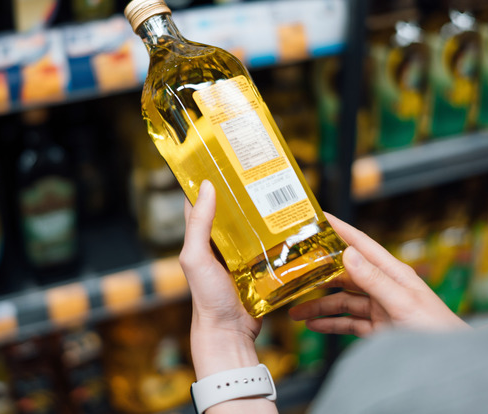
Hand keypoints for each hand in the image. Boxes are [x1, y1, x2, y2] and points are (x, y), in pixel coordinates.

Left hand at [180, 180, 275, 412]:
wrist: (230, 332)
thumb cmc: (207, 297)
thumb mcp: (195, 257)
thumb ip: (199, 225)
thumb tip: (206, 187)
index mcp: (201, 236)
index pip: (203, 200)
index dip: (210, 178)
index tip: (223, 156)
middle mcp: (221, 242)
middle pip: (233, 209)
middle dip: (245, 191)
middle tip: (260, 169)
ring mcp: (242, 253)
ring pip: (255, 224)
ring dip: (265, 211)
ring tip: (280, 189)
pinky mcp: (261, 265)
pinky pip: (271, 244)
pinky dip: (279, 233)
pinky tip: (291, 221)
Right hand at [289, 213, 469, 336]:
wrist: (449, 363)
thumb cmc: (437, 330)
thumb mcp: (402, 303)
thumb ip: (374, 280)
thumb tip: (347, 254)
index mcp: (393, 272)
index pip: (361, 244)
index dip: (339, 229)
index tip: (318, 217)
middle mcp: (384, 286)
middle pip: (344, 274)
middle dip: (318, 274)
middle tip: (293, 271)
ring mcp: (380, 307)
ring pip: (342, 301)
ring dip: (318, 306)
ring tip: (295, 312)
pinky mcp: (378, 327)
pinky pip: (348, 322)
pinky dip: (330, 324)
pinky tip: (314, 325)